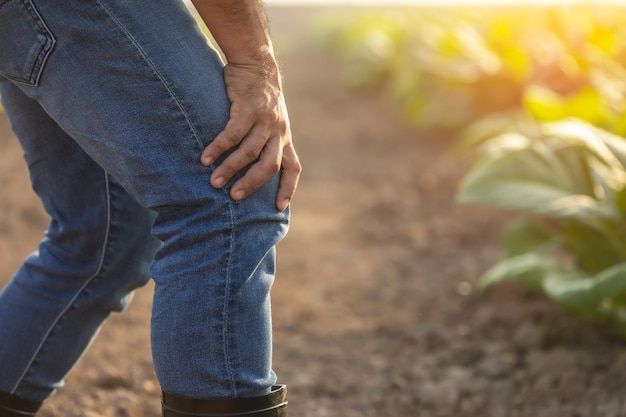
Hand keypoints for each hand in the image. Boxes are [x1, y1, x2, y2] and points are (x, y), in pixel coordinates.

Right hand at [200, 62, 300, 210]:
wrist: (256, 63)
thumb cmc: (258, 96)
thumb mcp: (270, 120)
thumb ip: (265, 140)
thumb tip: (250, 167)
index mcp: (284, 138)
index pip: (293, 168)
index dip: (288, 188)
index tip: (279, 208)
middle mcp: (278, 132)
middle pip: (269, 166)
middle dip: (252, 184)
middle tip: (234, 197)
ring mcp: (264, 121)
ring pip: (249, 152)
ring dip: (230, 169)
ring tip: (214, 181)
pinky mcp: (248, 109)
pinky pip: (233, 134)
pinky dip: (218, 148)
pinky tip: (205, 158)